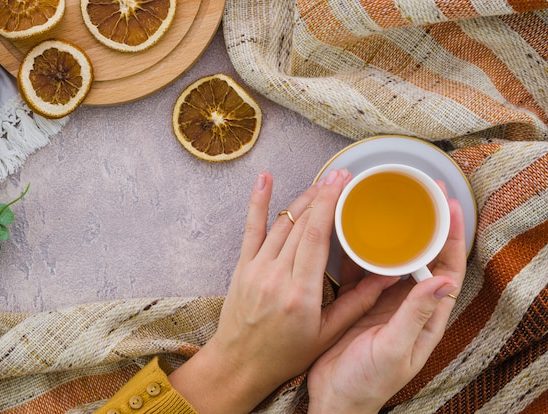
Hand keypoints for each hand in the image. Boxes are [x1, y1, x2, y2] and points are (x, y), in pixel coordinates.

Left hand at [169, 170, 400, 412]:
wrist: (240, 364)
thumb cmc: (285, 354)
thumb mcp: (327, 334)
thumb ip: (358, 303)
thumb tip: (387, 277)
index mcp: (301, 293)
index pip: (317, 236)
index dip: (330, 204)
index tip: (343, 183)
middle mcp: (276, 276)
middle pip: (301, 224)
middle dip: (322, 195)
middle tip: (340, 176)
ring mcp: (256, 269)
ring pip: (281, 223)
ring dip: (302, 199)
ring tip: (321, 183)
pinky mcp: (243, 267)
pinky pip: (251, 228)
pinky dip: (258, 202)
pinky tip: (265, 179)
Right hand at [307, 195, 466, 413]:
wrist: (334, 398)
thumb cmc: (367, 383)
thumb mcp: (394, 350)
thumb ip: (416, 315)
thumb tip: (445, 280)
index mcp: (425, 317)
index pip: (447, 269)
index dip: (451, 237)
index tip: (447, 207)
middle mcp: (407, 304)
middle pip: (422, 257)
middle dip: (424, 225)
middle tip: (419, 195)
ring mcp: (383, 301)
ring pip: (391, 258)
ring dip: (391, 233)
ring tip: (386, 205)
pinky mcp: (358, 301)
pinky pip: (362, 268)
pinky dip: (360, 248)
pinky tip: (354, 230)